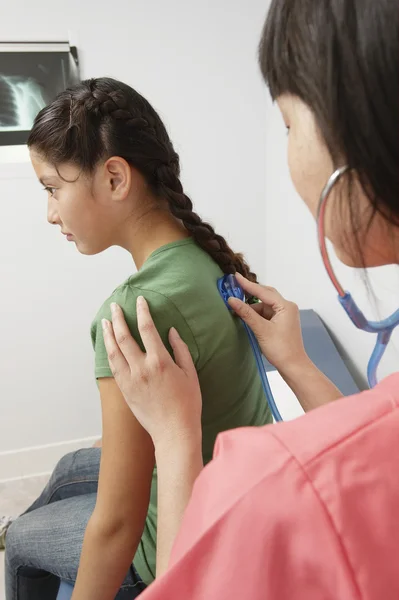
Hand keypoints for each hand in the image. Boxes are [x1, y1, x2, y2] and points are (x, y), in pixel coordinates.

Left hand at [101, 297, 201, 446]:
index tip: (140, 301)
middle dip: (118, 318)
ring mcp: (130, 380)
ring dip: (108, 334)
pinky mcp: (125, 390)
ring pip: (114, 351)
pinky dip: (109, 353)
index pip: (147, 328)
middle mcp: (141, 368)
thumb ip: (180, 349)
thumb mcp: (190, 373)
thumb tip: (171, 331)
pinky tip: (108, 345)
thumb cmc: (187, 403)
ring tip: (105, 321)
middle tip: (115, 306)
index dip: (142, 311)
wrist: (174, 432)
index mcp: (160, 361)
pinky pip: (113, 367)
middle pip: (124, 336)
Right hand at [228, 273, 308, 378]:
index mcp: (285, 306)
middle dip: (250, 292)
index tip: (235, 276)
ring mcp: (285, 314)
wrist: (293, 365)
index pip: (263, 292)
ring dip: (252, 306)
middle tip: (235, 287)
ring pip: (265, 305)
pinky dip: (256, 313)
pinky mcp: (281, 322)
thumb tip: (231, 300)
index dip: (248, 284)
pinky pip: (267, 313)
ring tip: (237, 306)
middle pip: (266, 295)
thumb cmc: (280, 348)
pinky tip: (246, 315)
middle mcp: (287, 307)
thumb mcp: (261, 329)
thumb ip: (246, 313)